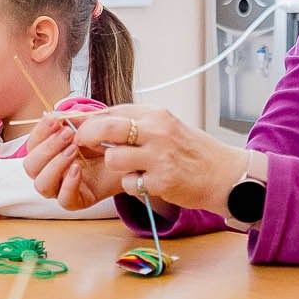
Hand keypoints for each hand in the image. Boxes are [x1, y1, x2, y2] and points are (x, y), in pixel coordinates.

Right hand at [23, 116, 121, 211]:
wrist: (132, 157)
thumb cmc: (109, 141)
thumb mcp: (93, 124)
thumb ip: (75, 119)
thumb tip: (56, 115)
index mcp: (49, 153)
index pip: (31, 146)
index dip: (39, 132)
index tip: (54, 120)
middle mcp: (51, 172)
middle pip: (30, 166)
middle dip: (47, 148)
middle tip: (68, 134)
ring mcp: (63, 188)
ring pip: (42, 185)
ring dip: (55, 165)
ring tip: (74, 150)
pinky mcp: (79, 201)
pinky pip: (64, 200)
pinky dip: (68, 184)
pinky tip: (78, 169)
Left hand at [35, 106, 246, 215]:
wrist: (225, 175)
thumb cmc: (193, 152)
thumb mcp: (166, 128)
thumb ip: (137, 125)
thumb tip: (97, 122)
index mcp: (156, 114)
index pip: (112, 111)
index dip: (88, 120)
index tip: (74, 127)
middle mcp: (157, 130)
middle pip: (106, 127)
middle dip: (87, 136)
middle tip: (81, 145)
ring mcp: (159, 155)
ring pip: (113, 158)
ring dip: (115, 167)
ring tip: (131, 170)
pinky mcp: (161, 180)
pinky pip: (128, 183)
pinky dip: (131, 186)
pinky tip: (147, 183)